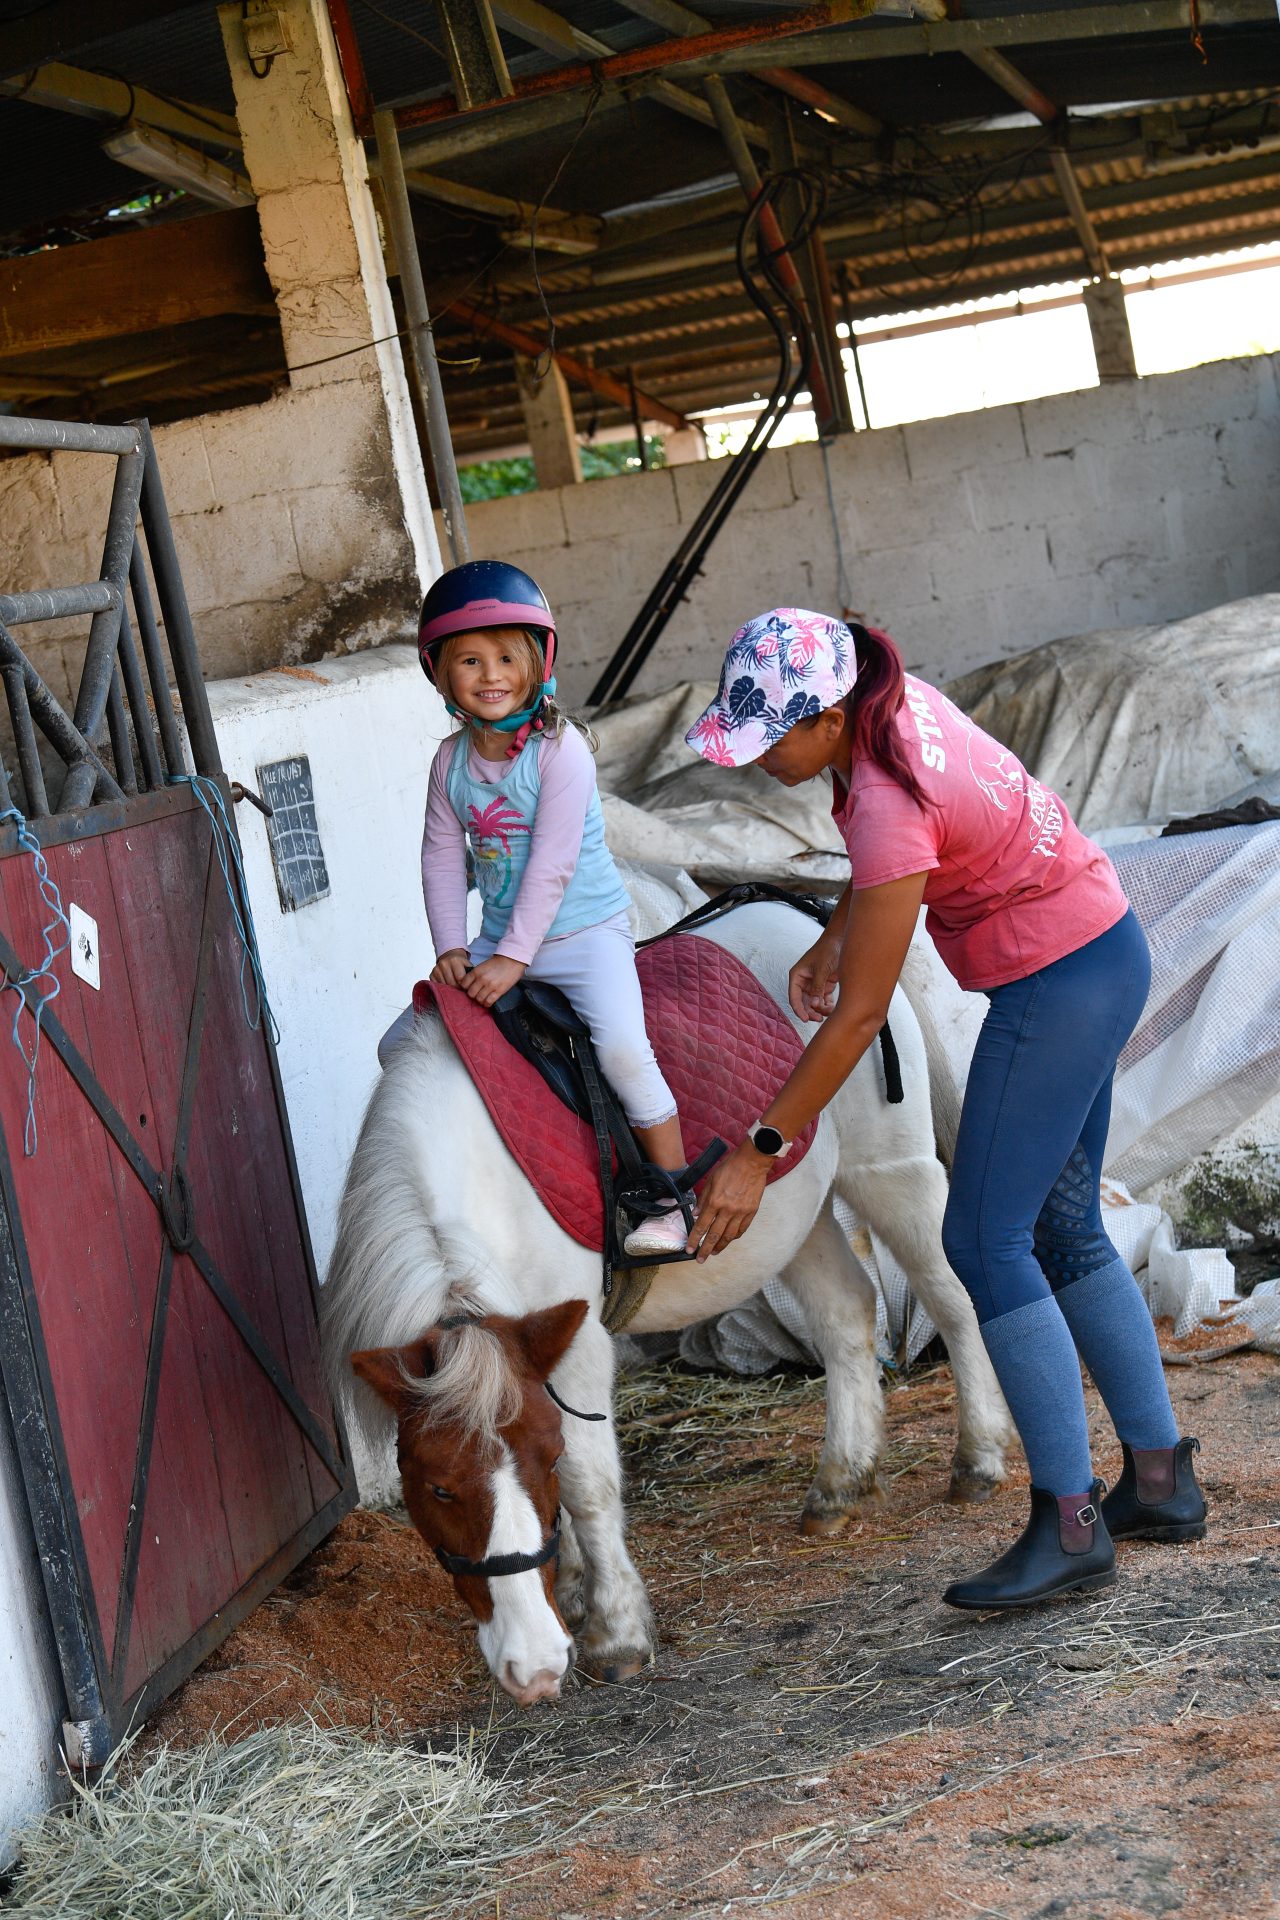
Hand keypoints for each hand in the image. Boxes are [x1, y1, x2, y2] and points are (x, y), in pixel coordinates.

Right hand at [430, 948, 471, 987]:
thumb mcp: (468, 965)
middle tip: (461, 988)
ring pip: (445, 986)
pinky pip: (438, 986)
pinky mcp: (431, 975)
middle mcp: (444, 963)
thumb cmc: (460, 964)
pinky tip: (448, 984)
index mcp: (454, 960)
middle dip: (458, 988)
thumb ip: (470, 974)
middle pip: (452, 983)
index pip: (460, 978)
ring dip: (450, 989)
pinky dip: (443, 988)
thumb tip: (470, 987)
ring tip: (454, 986)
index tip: (466, 985)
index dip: (464, 984)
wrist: (449, 957)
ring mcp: (436, 969)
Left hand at [464, 954, 526, 1007]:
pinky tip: (488, 1001)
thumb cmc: (498, 962)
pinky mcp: (499, 991)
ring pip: (479, 999)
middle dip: (473, 995)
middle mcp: (482, 979)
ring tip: (484, 998)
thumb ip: (476, 974)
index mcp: (476, 971)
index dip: (466, 987)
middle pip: (470, 993)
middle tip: (477, 994)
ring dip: (480, 1000)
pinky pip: (489, 1002)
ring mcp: (490, 985)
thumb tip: (471, 984)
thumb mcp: (483, 966)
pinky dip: (487, 1003)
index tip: (470, 988)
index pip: (464, 984)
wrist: (512, 960)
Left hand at [687, 1143, 769, 1260]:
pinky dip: (734, 1237)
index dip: (694, 1239)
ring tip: (714, 1252)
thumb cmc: (730, 1168)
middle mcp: (727, 1210)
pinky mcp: (751, 1212)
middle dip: (706, 1249)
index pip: (702, 1226)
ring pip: (729, 1236)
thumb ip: (703, 1199)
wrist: (752, 1162)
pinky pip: (741, 1229)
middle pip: (715, 1235)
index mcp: (715, 1201)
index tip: (690, 1249)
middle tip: (700, 1259)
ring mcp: (741, 1212)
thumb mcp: (710, 1180)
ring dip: (720, 1246)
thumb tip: (696, 1214)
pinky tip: (728, 1240)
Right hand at [789, 934, 840, 1023]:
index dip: (798, 1009)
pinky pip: (823, 1000)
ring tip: (829, 1012)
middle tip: (819, 1019)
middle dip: (810, 1012)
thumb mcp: (822, 968)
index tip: (805, 1019)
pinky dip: (827, 1006)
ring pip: (814, 1004)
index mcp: (797, 976)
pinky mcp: (824, 987)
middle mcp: (803, 983)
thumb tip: (815, 1005)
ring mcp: (814, 985)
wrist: (840, 942)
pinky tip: (833, 1008)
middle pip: (803, 1003)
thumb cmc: (827, 951)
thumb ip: (818, 987)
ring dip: (820, 1010)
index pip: (794, 997)